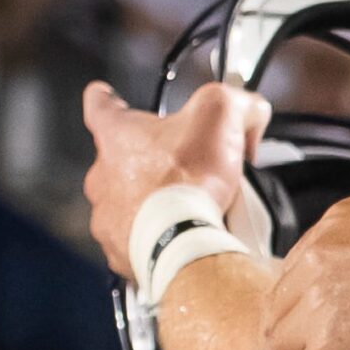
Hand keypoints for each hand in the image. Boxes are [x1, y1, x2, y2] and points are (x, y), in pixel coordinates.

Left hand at [79, 81, 269, 280]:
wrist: (183, 240)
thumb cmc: (190, 179)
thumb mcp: (221, 113)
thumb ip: (237, 102)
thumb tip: (250, 109)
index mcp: (116, 135)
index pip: (99, 105)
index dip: (109, 100)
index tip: (111, 101)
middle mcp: (101, 174)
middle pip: (121, 160)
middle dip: (152, 164)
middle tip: (188, 172)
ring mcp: (106, 215)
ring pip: (129, 203)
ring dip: (154, 203)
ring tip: (188, 209)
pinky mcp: (118, 249)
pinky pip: (135, 240)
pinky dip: (156, 237)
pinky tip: (180, 235)